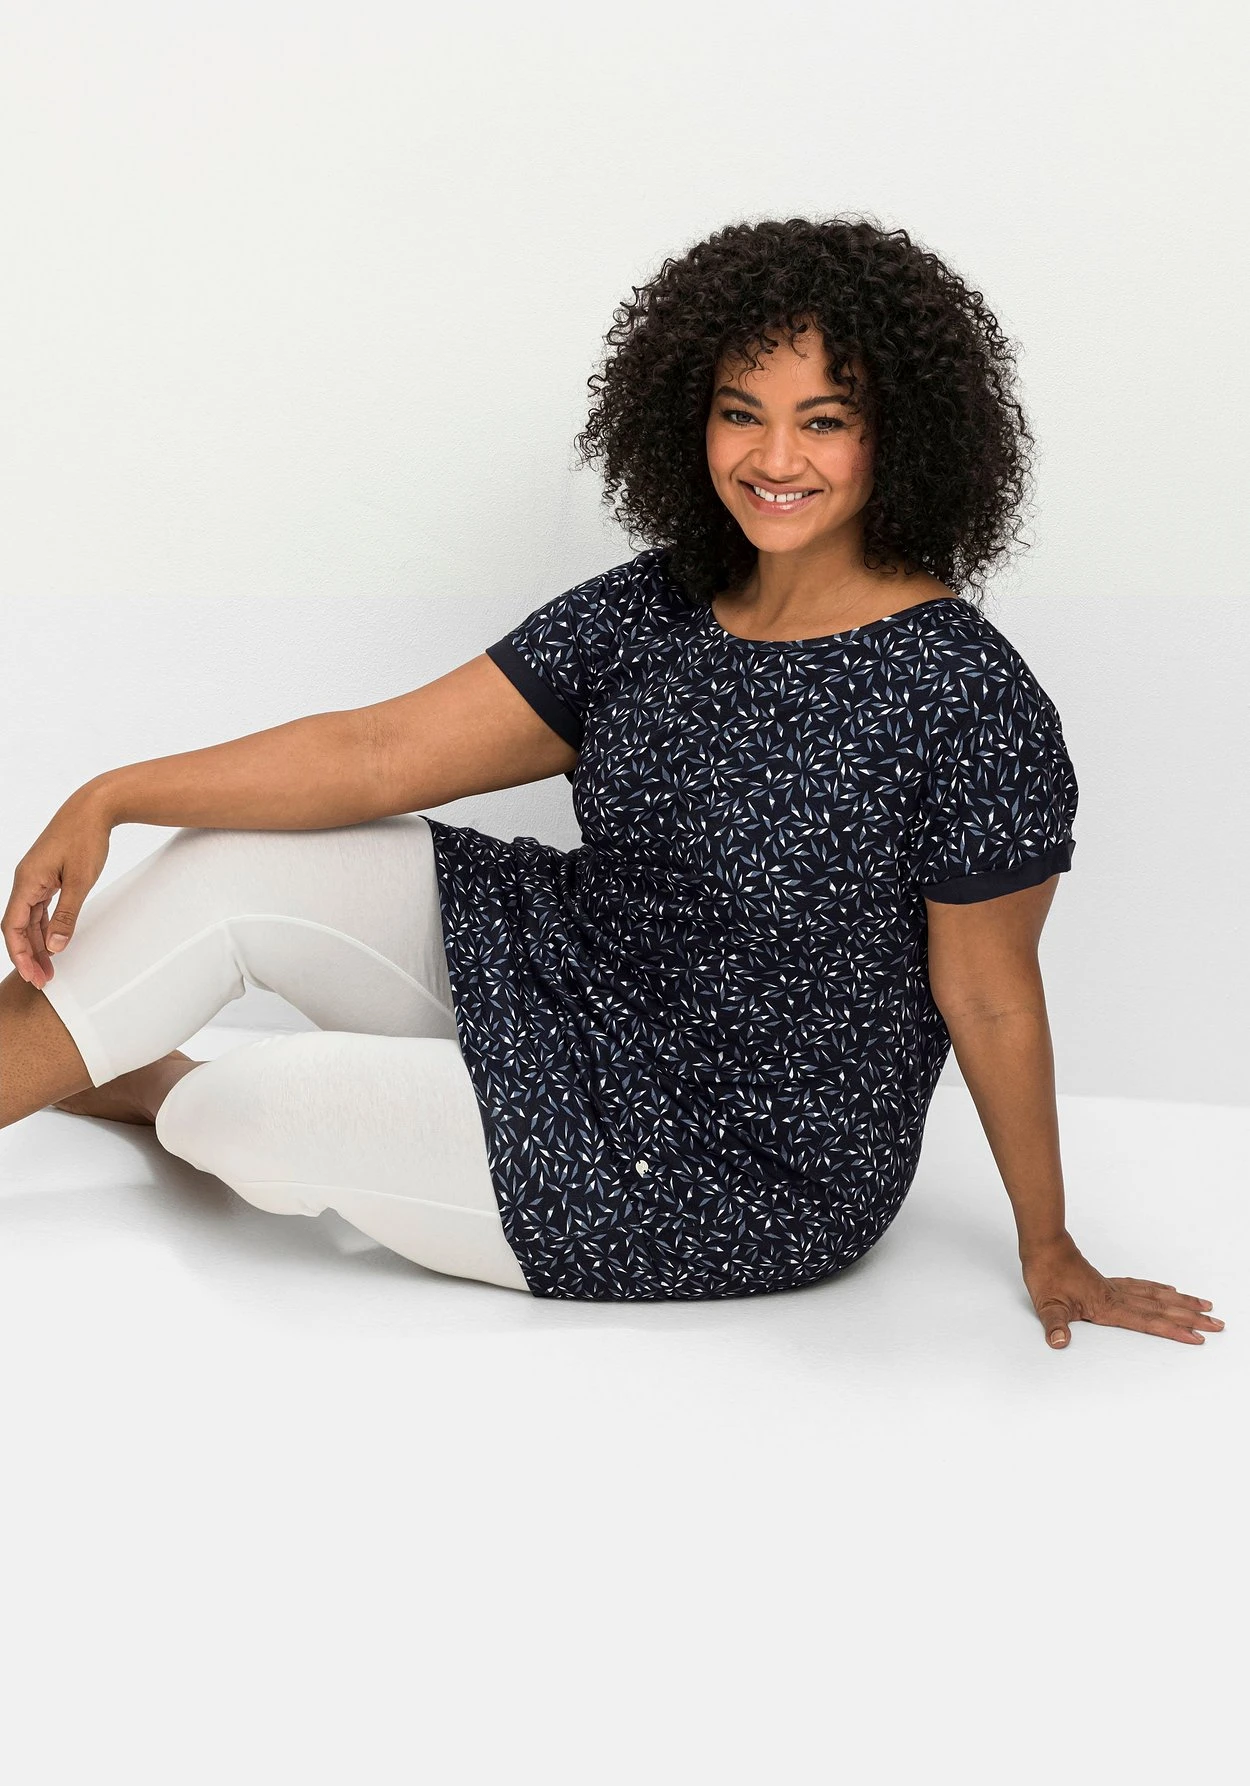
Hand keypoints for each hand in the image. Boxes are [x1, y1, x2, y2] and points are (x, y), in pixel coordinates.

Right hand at [3, 789, 112, 989]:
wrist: (94, 807)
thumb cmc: (85, 838)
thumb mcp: (80, 881)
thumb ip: (67, 915)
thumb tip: (56, 947)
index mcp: (26, 881)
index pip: (13, 927)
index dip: (19, 954)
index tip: (31, 975)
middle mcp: (26, 880)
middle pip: (20, 926)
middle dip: (29, 955)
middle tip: (42, 981)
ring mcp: (36, 878)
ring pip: (30, 918)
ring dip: (38, 943)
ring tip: (50, 968)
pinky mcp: (48, 875)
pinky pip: (41, 907)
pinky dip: (46, 926)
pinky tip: (53, 943)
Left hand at [1021, 1232, 1224, 1348]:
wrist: (1044, 1244)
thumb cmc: (1045, 1273)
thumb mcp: (1046, 1304)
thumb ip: (1054, 1325)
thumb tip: (1059, 1342)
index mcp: (1107, 1306)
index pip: (1147, 1321)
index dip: (1173, 1330)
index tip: (1197, 1336)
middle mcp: (1116, 1296)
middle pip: (1161, 1308)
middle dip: (1190, 1317)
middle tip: (1218, 1323)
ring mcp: (1114, 1287)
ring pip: (1156, 1295)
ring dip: (1181, 1302)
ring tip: (1204, 1305)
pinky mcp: (1107, 1281)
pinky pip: (1141, 1286)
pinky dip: (1158, 1289)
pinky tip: (1169, 1291)